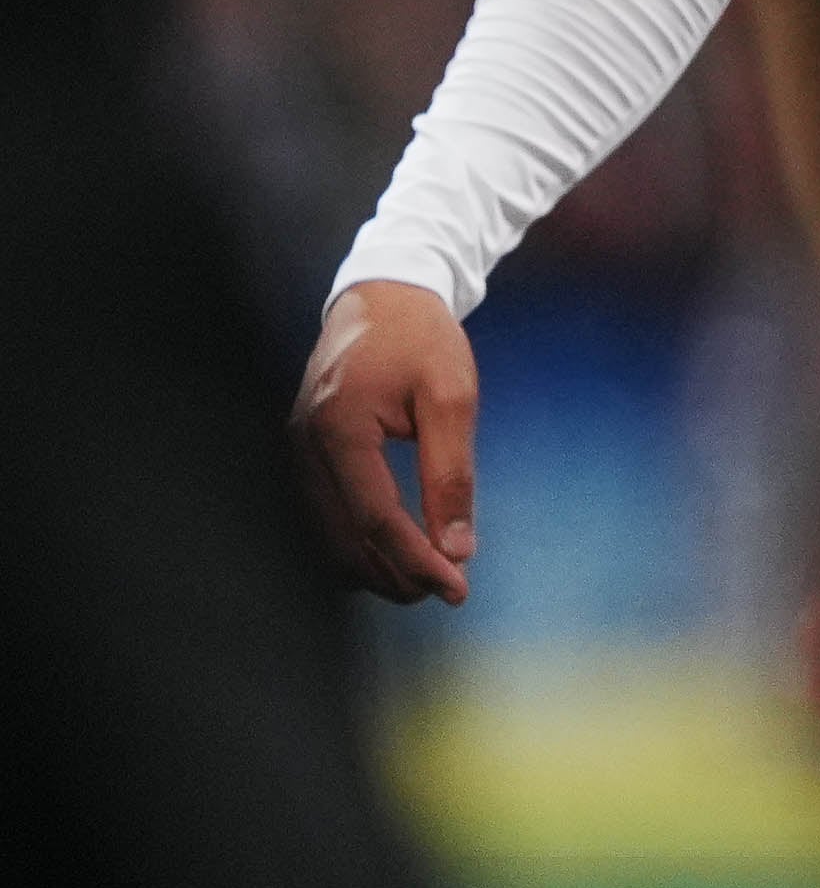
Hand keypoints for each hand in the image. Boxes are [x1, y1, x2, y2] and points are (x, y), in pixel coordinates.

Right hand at [292, 282, 479, 605]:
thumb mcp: (452, 396)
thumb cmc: (422, 340)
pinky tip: (391, 555)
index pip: (375, 519)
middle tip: (445, 591)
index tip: (457, 588)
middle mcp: (303, 446)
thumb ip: (452, 472)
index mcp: (339, 429)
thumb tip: (458, 547)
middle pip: (342, 539)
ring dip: (372, 567)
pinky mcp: (300, 453)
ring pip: (325, 536)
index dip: (416, 560)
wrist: (383, 296)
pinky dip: (354, 544)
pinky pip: (320, 516)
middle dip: (394, 574)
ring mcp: (294, 451)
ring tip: (425, 579)